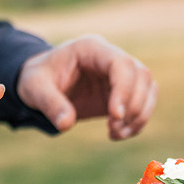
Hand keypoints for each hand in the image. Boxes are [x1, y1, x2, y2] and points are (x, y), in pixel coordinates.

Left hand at [16, 34, 155, 139]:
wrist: (40, 84)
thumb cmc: (36, 80)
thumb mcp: (34, 89)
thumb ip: (50, 104)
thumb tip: (66, 124)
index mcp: (91, 49)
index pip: (121, 64)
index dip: (124, 90)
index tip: (114, 117)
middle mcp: (110, 58)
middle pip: (141, 75)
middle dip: (134, 106)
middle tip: (113, 128)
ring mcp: (118, 75)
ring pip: (148, 89)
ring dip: (139, 116)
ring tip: (116, 134)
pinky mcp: (121, 92)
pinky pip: (143, 104)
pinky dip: (137, 122)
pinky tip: (117, 135)